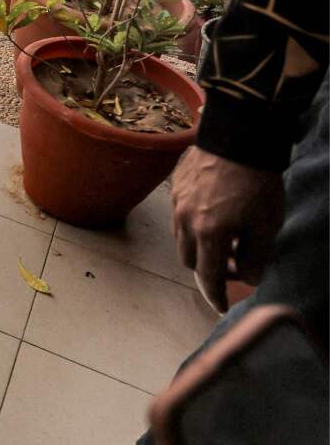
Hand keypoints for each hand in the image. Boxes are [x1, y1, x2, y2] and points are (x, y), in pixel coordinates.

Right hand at [172, 146, 284, 309]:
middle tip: (233, 265)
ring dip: (200, 247)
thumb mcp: (267, 225)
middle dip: (209, 270)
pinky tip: (216, 213)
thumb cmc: (258, 183)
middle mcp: (185, 220)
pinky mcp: (176, 186)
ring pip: (182, 239)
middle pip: (190, 260)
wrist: (239, 137)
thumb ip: (256, 257)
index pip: (209, 276)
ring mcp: (177, 202)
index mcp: (209, 233)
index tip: (223, 307)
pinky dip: (194, 224)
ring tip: (225, 238)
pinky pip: (180, 215)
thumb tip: (247, 277)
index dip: (216, 295)